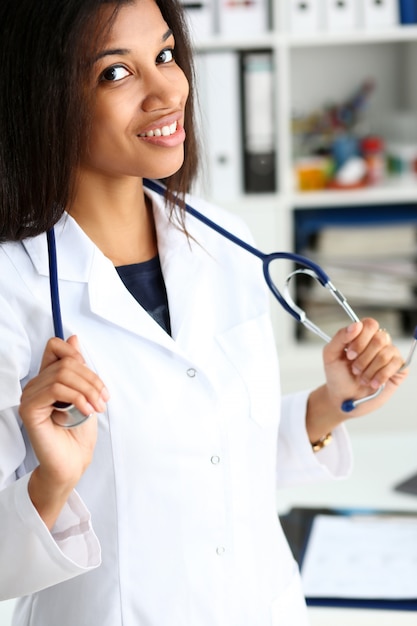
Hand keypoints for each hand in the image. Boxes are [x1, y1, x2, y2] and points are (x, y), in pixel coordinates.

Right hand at [19, 335, 108, 526]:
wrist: (72, 463)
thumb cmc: (78, 433)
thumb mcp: (86, 394)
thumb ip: (78, 369)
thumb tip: (73, 337)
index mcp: (48, 378)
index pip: (55, 346)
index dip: (76, 354)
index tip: (94, 380)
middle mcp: (36, 385)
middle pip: (66, 362)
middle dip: (92, 379)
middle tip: (103, 400)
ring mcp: (30, 396)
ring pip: (63, 374)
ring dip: (88, 389)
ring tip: (97, 407)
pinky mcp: (30, 409)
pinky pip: (55, 389)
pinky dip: (76, 397)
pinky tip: (85, 411)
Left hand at [323, 318, 407, 417]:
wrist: (343, 398)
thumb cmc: (338, 376)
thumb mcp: (331, 355)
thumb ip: (340, 337)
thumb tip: (356, 325)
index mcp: (362, 335)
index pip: (370, 324)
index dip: (360, 339)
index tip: (350, 355)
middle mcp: (378, 343)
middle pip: (380, 338)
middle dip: (363, 358)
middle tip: (354, 369)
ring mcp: (390, 355)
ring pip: (386, 353)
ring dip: (370, 370)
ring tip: (362, 378)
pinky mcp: (398, 369)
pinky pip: (396, 365)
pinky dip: (381, 376)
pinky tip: (373, 383)